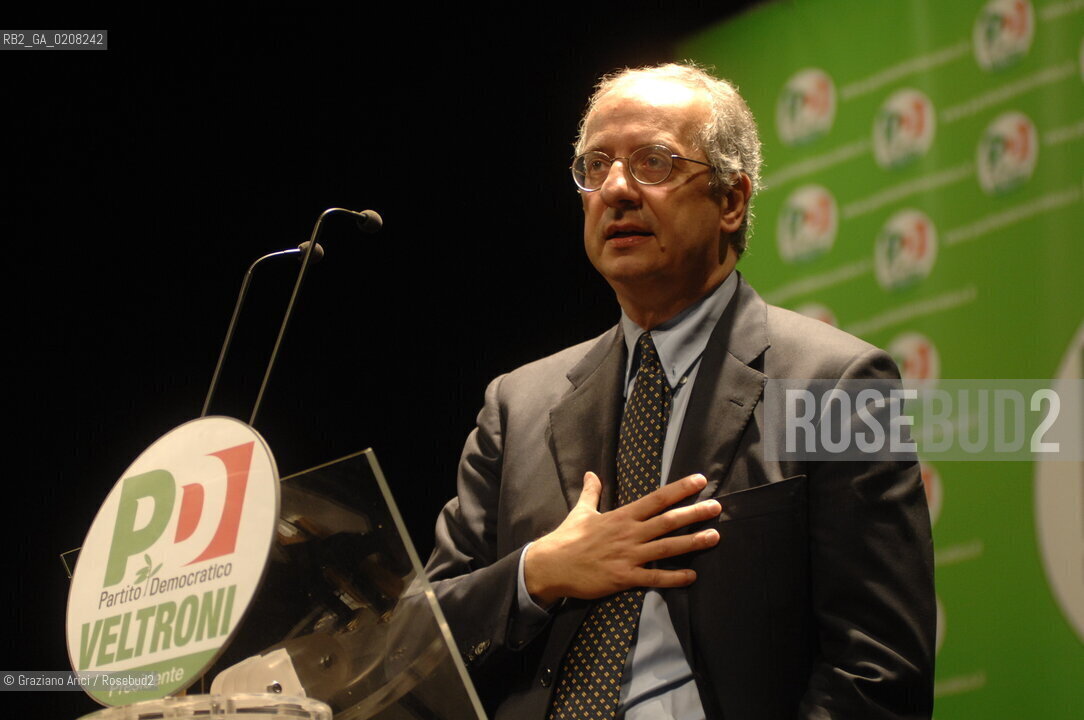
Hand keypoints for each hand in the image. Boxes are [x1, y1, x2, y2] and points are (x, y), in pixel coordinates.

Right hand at [523, 472, 721, 606]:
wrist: (551, 565)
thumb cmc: (567, 538)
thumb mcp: (581, 511)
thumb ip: (592, 493)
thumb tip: (592, 473)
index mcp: (621, 516)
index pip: (656, 499)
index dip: (680, 489)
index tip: (700, 481)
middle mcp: (629, 533)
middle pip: (668, 521)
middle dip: (694, 513)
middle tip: (717, 507)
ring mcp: (629, 556)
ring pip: (667, 548)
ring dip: (692, 542)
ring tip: (714, 536)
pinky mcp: (624, 577)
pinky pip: (654, 578)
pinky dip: (674, 578)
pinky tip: (692, 576)